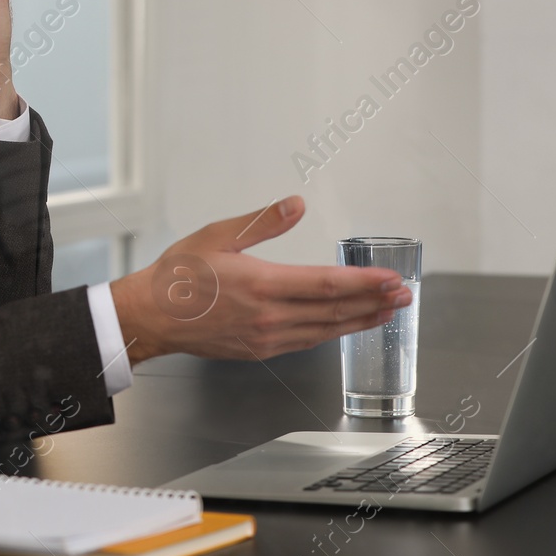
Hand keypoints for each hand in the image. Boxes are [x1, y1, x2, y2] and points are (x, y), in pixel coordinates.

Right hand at [109, 196, 411, 363]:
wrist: (151, 316)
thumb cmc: (179, 276)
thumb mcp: (218, 235)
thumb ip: (263, 221)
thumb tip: (297, 204)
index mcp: (263, 285)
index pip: (328, 285)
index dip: (365, 283)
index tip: (391, 279)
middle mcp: (270, 316)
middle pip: (335, 312)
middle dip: (375, 303)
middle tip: (404, 296)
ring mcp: (266, 338)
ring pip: (325, 332)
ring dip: (359, 322)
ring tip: (385, 313)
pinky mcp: (259, 350)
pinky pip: (305, 342)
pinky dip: (330, 333)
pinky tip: (342, 326)